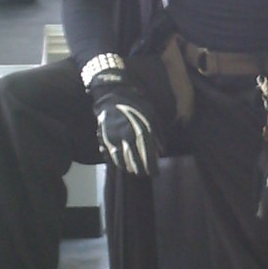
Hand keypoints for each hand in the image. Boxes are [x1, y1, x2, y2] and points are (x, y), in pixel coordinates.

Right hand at [87, 61, 161, 175]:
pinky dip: (117, 162)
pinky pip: (111, 156)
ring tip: (133, 169)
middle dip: (141, 170)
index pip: (148, 157)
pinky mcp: (105, 139)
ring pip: (122, 162)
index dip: (152, 168)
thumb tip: (162, 151)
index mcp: (142, 132)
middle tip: (144, 173)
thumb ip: (159, 135)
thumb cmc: (137, 106)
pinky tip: (122, 163)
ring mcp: (115, 139)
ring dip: (129, 167)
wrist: (113, 95)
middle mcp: (128, 138)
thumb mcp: (152, 117)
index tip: (155, 173)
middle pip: (135, 163)